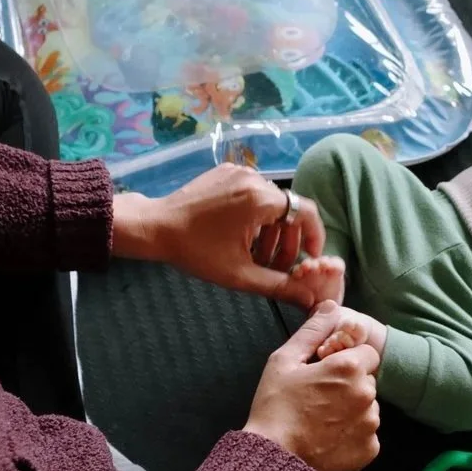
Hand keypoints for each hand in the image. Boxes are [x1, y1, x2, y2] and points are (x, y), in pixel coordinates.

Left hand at [112, 165, 326, 306]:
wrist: (155, 227)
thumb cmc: (196, 251)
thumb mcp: (240, 274)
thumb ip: (279, 285)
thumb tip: (309, 298)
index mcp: (260, 199)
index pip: (307, 211)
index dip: (315, 236)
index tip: (311, 257)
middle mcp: (254, 178)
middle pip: (288, 210)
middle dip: (288, 240)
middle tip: (278, 267)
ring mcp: (238, 172)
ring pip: (270, 203)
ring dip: (271, 231)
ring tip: (257, 257)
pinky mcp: (225, 173)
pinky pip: (251, 193)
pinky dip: (255, 216)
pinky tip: (241, 238)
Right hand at [243, 302, 381, 470]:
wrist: (273, 457)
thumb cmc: (275, 406)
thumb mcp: (284, 360)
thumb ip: (312, 330)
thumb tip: (331, 307)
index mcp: (348, 368)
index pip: (366, 353)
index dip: (347, 359)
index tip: (327, 371)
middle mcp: (366, 395)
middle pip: (367, 380)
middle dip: (349, 384)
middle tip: (320, 396)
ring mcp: (370, 425)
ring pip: (368, 407)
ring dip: (352, 409)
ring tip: (322, 418)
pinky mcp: (369, 450)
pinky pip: (367, 434)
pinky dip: (352, 434)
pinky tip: (329, 436)